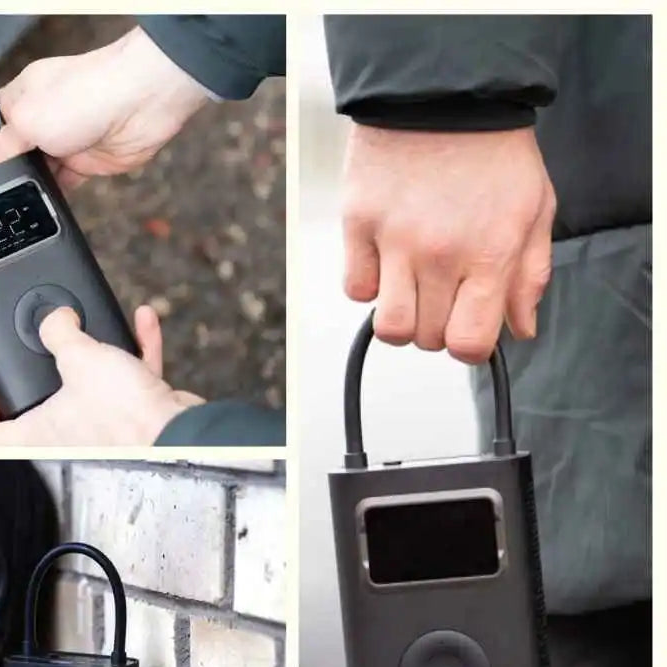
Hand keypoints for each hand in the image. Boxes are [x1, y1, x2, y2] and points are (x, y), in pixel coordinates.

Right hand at [0, 26, 209, 188]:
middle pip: (11, 152)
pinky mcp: (84, 161)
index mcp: (22, 97)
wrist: (141, 102)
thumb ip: (3, 142)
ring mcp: (64, 141)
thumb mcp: (29, 118)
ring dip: (33, 185)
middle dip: (8, 170)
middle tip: (8, 185)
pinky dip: (55, 195)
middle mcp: (41, 118)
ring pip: (37, 172)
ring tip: (31, 194)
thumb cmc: (88, 94)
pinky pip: (62, 184)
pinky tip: (50, 201)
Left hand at [0, 305, 201, 445]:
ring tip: (95, 328)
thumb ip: (59, 330)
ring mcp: (100, 434)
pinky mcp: (133, 424)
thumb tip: (56, 318)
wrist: (177, 435)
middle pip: (39, 407)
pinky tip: (142, 325)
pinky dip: (134, 356)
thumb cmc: (124, 417)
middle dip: (44, 373)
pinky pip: (127, 385)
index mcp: (36, 439)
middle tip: (37, 349)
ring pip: (88, 392)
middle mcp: (65, 442)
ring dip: (96, 357)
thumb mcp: (78, 357)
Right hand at [341, 124, 556, 361]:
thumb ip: (530, 274)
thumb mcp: (534, 208)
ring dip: (400, 316)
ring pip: (389, 326)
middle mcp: (440, 253)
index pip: (470, 343)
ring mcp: (395, 242)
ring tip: (411, 288)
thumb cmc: (492, 151)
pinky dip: (370, 283)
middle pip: (426, 339)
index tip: (467, 329)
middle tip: (442, 294)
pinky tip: (386, 258)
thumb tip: (521, 328)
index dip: (468, 347)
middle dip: (436, 326)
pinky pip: (356, 289)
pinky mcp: (358, 227)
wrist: (442, 95)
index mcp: (489, 253)